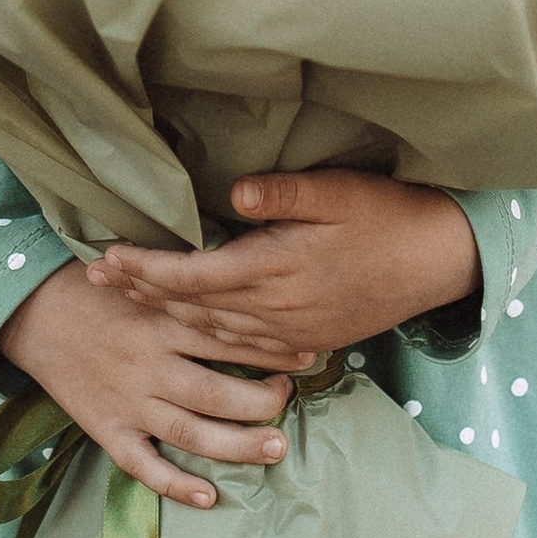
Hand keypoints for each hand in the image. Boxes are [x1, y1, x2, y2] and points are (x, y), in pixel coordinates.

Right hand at [0, 264, 292, 512]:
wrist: (32, 314)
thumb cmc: (95, 292)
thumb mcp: (141, 280)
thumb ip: (187, 291)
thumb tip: (246, 289)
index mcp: (159, 322)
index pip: (225, 338)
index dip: (270, 347)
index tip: (307, 351)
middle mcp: (148, 365)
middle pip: (215, 392)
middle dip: (261, 401)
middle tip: (291, 399)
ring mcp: (128, 403)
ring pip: (190, 432)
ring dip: (237, 444)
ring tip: (277, 447)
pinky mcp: (107, 431)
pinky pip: (144, 466)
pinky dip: (176, 484)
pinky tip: (209, 496)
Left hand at [89, 169, 478, 372]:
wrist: (440, 262)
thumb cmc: (386, 214)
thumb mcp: (336, 191)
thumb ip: (283, 193)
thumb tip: (234, 192)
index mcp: (275, 269)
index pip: (192, 275)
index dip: (145, 269)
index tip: (105, 257)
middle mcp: (277, 309)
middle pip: (193, 308)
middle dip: (142, 293)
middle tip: (96, 280)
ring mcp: (294, 331)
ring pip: (215, 331)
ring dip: (168, 316)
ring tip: (131, 300)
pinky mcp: (310, 340)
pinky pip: (246, 345)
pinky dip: (210, 335)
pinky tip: (193, 328)